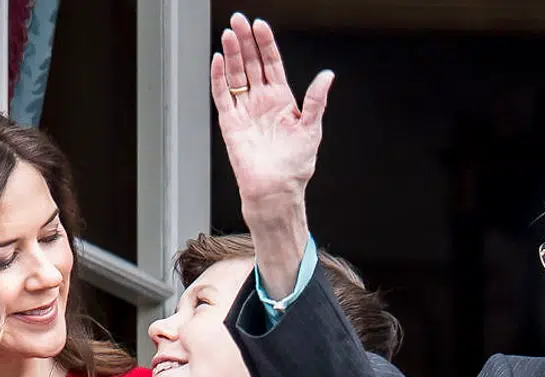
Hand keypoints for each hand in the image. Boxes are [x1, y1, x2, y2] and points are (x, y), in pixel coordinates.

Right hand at [211, 14, 333, 220]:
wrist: (276, 189)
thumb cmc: (295, 165)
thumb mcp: (311, 128)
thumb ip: (315, 100)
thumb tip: (327, 76)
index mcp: (281, 99)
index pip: (271, 63)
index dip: (265, 44)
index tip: (260, 26)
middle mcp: (261, 101)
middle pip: (250, 63)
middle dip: (244, 41)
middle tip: (238, 20)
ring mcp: (245, 110)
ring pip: (235, 75)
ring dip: (231, 54)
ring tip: (228, 34)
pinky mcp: (230, 123)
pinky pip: (222, 96)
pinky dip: (218, 79)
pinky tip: (217, 61)